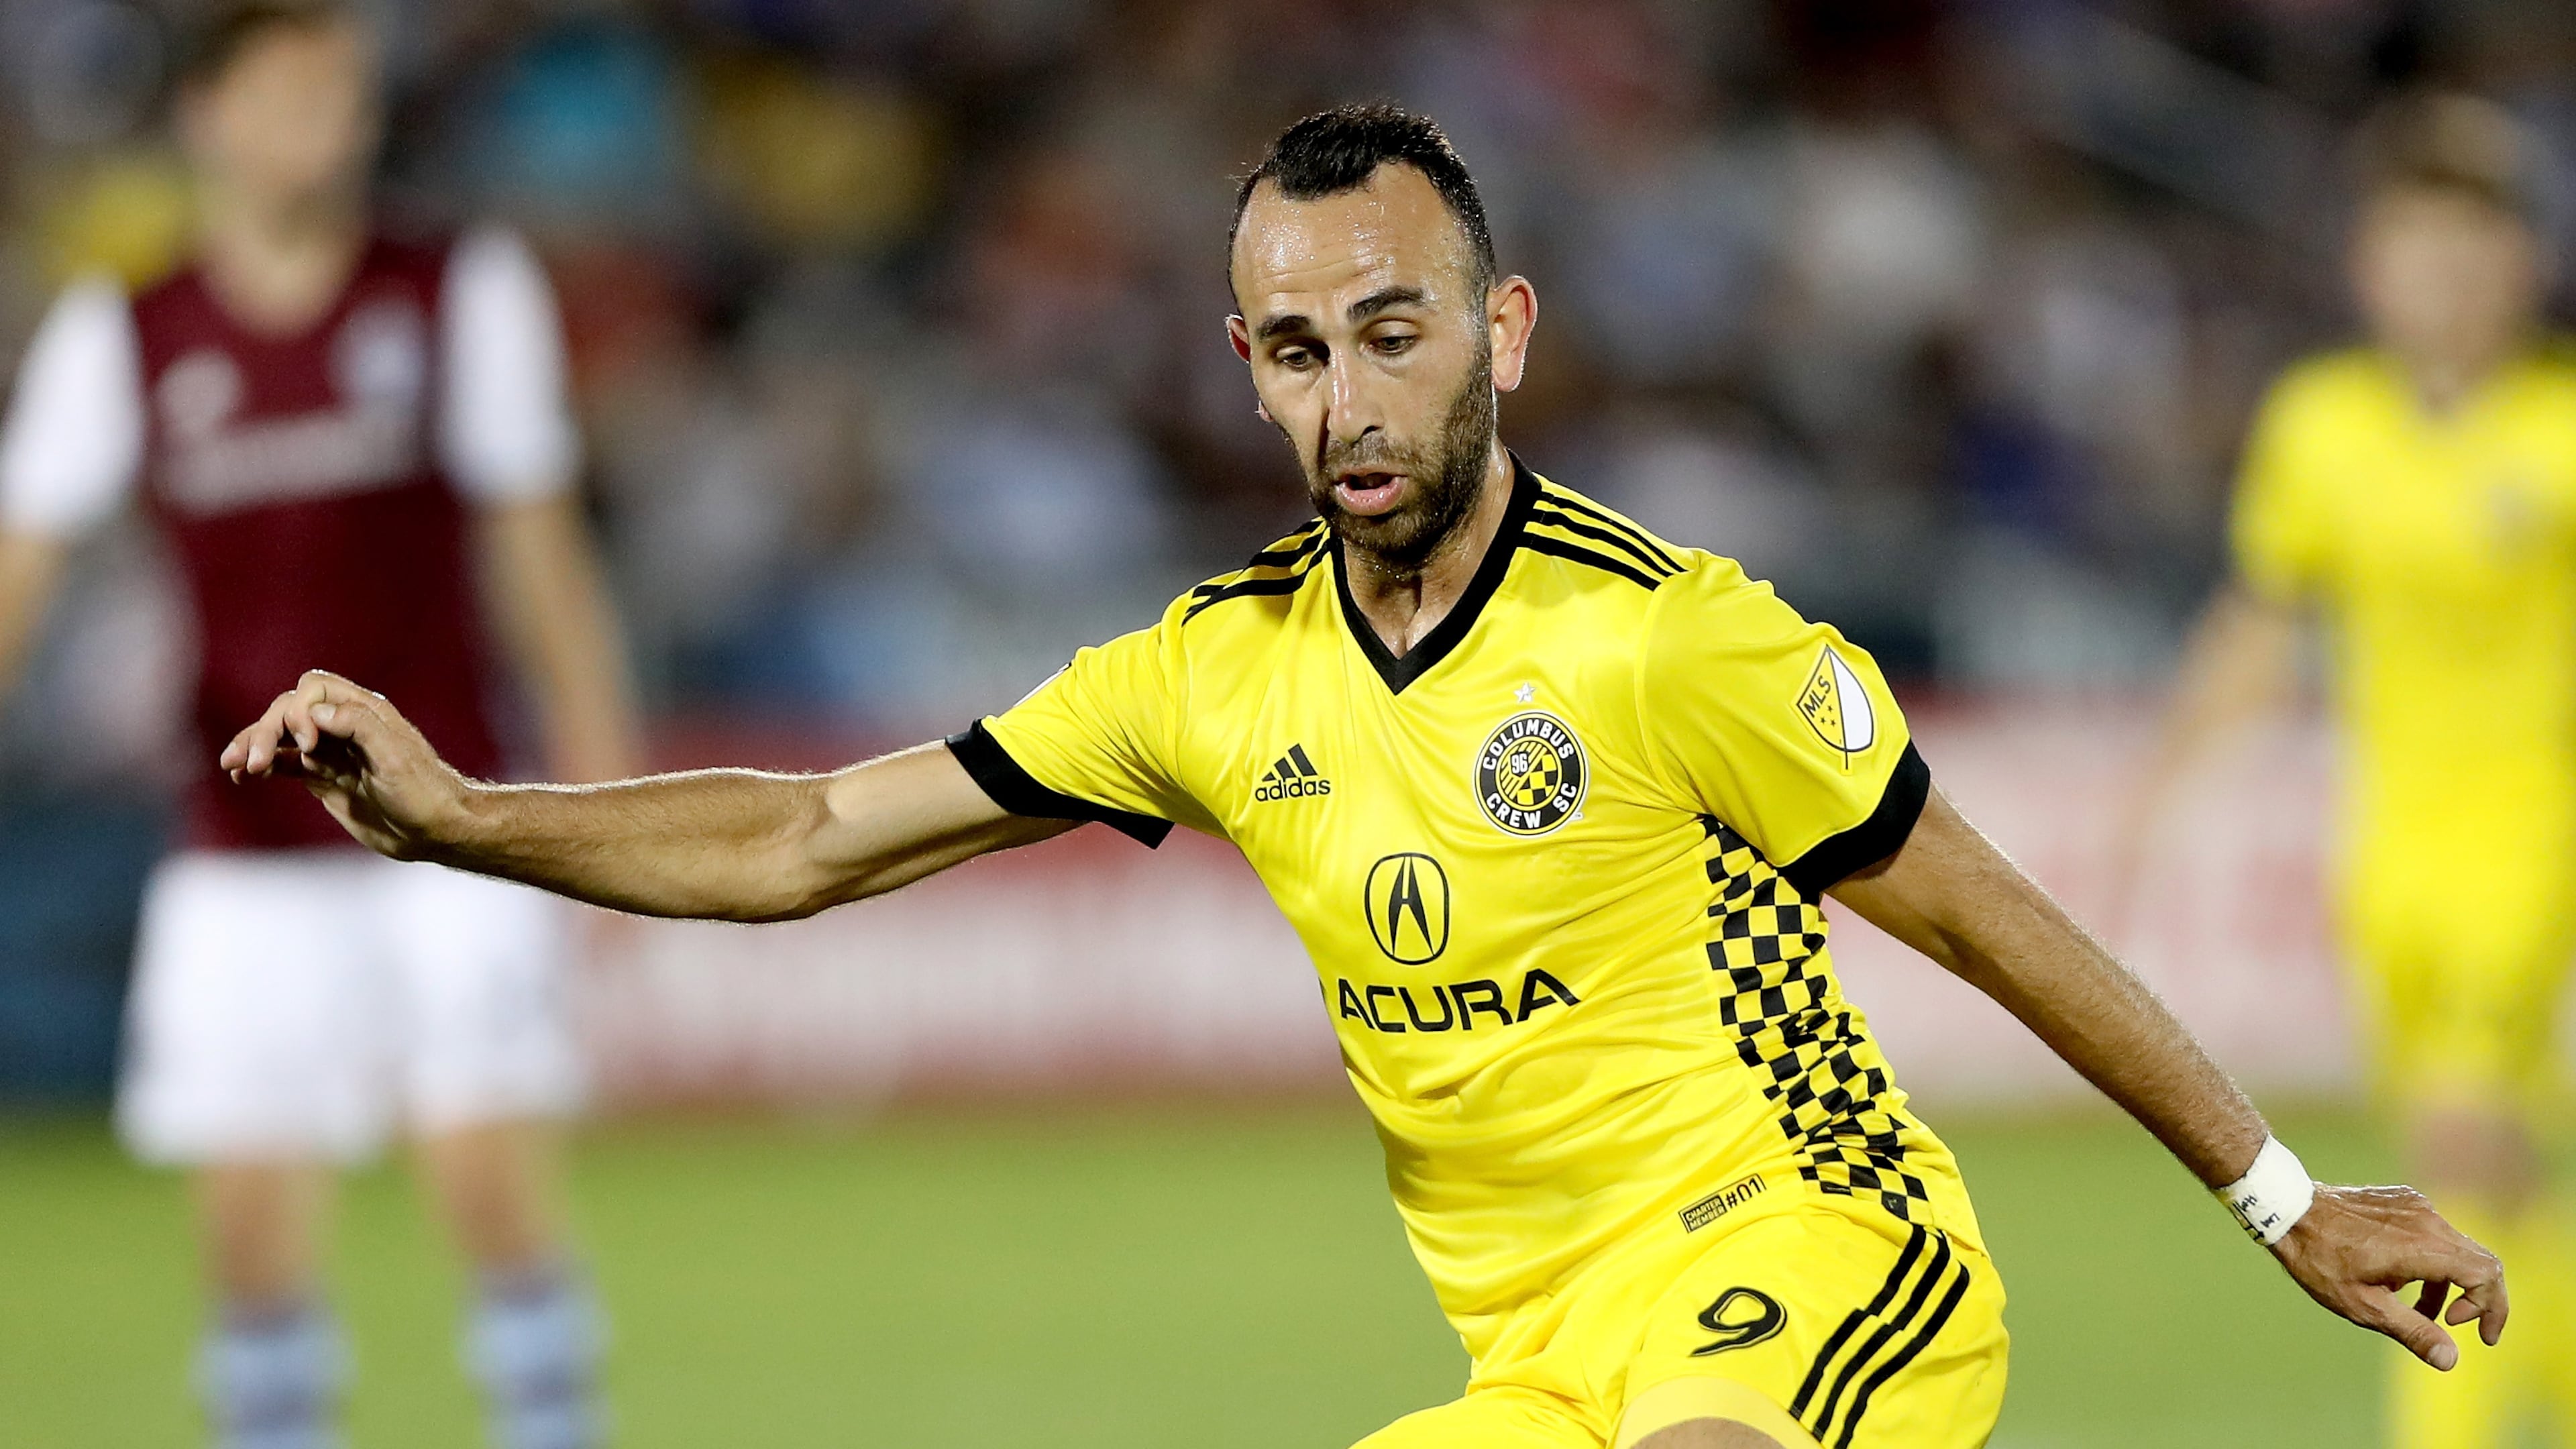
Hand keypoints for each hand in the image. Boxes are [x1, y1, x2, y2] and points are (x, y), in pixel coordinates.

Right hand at [218, 669, 469, 860]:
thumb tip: (316, 712)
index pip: (313, 689)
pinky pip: (285, 764)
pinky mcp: (325, 778)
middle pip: (289, 711)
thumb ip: (359, 726)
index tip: (307, 745)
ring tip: (232, 766)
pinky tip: (242, 776)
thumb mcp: (396, 757)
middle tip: (251, 763)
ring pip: (281, 738)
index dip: (299, 711)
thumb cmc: (424, 792)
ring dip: (253, 746)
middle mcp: (344, 727)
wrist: (436, 830)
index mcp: (364, 712)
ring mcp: (332, 753)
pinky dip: (263, 766)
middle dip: (265, 731)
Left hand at [2270, 1183, 2507, 1369]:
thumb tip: (2450, 1360)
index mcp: (2423, 1246)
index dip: (2490, 1308)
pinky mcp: (2404, 1200)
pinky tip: (2401, 1283)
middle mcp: (2428, 1219)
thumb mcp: (2364, 1305)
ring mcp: (2417, 1206)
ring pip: (2457, 1249)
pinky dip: (2432, 1263)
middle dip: (2480, 1300)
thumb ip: (2412, 1331)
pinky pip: (2435, 1234)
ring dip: (2449, 1286)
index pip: (2486, 1274)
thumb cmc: (2320, 1260)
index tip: (2471, 1334)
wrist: (2288, 1210)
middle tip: (2462, 1328)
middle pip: (2480, 1261)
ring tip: (2421, 1314)